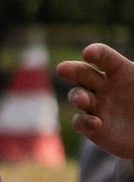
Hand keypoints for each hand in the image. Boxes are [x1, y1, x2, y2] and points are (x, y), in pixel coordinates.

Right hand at [61, 44, 133, 161]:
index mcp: (120, 71)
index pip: (104, 56)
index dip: (96, 53)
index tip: (89, 54)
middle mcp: (103, 85)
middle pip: (82, 72)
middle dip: (71, 69)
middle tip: (63, 69)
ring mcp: (96, 106)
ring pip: (77, 96)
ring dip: (77, 97)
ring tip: (83, 101)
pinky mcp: (92, 128)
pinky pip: (80, 122)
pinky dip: (84, 122)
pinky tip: (96, 123)